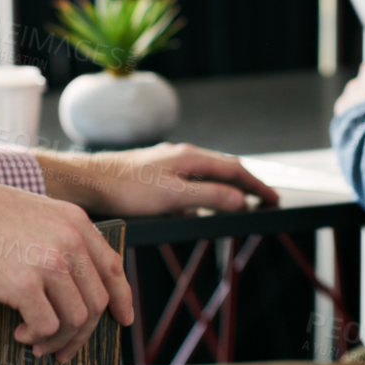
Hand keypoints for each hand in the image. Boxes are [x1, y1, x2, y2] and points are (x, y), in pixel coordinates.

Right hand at [0, 177, 133, 363]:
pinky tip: (17, 332)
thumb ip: (55, 238)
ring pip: (77, 319)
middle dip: (82, 333)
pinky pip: (47, 327)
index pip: (112, 267)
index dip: (122, 299)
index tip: (121, 321)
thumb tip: (72, 284)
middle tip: (59, 349)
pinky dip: (35, 337)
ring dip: (57, 340)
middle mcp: (68, 238)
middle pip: (97, 302)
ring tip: (34, 341)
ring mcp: (48, 260)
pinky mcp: (23, 282)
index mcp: (73, 220)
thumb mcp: (29, 214)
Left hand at [37, 143, 280, 217]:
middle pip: (224, 169)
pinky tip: (199, 209)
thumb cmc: (128, 188)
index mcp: (191, 157)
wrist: (89, 181)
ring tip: (239, 206)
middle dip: (246, 185)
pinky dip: (204, 194)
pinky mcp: (156, 173)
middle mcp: (182, 155)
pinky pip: (190, 182)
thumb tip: (241, 200)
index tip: (275, 200)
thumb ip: (209, 197)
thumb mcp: (173, 196)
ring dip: (226, 189)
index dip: (257, 186)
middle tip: (265, 201)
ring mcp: (169, 163)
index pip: (235, 169)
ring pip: (206, 175)